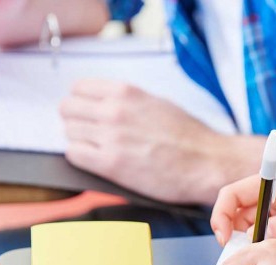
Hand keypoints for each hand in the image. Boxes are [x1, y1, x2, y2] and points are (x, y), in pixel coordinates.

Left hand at [60, 80, 248, 203]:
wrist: (207, 162)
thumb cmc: (189, 137)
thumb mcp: (156, 103)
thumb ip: (127, 101)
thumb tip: (104, 105)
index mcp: (125, 92)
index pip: (78, 88)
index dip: (80, 102)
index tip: (86, 112)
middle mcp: (114, 111)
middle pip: (68, 109)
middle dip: (75, 121)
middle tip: (89, 133)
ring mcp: (110, 137)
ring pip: (69, 132)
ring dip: (79, 141)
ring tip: (97, 149)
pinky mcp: (111, 164)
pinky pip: (74, 154)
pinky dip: (81, 157)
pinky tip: (97, 161)